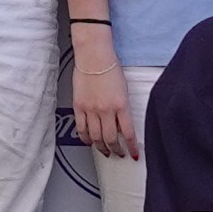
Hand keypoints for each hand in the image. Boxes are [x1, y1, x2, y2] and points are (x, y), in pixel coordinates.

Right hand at [68, 41, 138, 160]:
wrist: (94, 57)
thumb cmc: (110, 68)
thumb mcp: (123, 90)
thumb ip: (123, 109)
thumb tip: (121, 124)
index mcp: (122, 105)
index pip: (128, 133)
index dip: (131, 147)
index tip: (133, 154)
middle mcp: (106, 110)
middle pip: (111, 139)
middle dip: (116, 150)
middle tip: (118, 153)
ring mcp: (91, 110)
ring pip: (96, 137)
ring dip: (101, 147)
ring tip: (105, 151)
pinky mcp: (79, 107)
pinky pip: (81, 129)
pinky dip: (86, 138)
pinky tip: (89, 141)